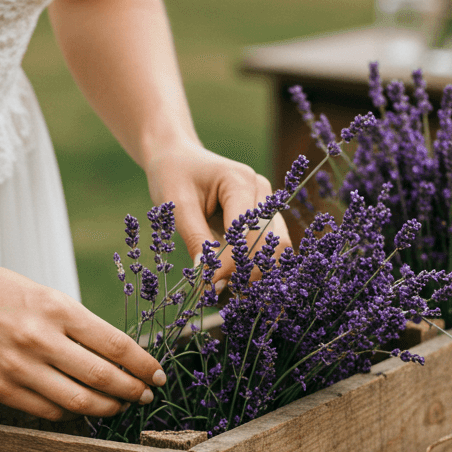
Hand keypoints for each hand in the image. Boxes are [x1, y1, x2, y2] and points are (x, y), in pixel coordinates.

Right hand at [0, 259, 165, 420]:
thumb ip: (81, 327)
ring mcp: (18, 367)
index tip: (157, 375)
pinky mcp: (0, 388)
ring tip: (118, 405)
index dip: (144, 365)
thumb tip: (122, 360)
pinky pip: (48, 412)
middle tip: (145, 395)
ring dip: (107, 408)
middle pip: (102, 378)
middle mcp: (38, 339)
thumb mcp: (47, 296)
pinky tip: (81, 407)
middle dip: (132, 391)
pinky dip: (72, 414)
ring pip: (78, 403)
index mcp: (56, 309)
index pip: (116, 345)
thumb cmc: (2, 293)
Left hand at [146, 141, 292, 281]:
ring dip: (257, 272)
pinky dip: (256, 266)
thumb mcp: (177, 207)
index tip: (210, 284)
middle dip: (249, 271)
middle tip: (222, 292)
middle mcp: (262, 191)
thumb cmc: (173, 176)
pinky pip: (269, 247)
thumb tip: (208, 279)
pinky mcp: (264, 217)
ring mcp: (267, 204)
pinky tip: (237, 282)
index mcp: (240, 181)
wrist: (178, 159)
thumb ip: (196, 240)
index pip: (247, 231)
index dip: (232, 262)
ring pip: (277, 248)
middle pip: (271, 241)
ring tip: (231, 292)